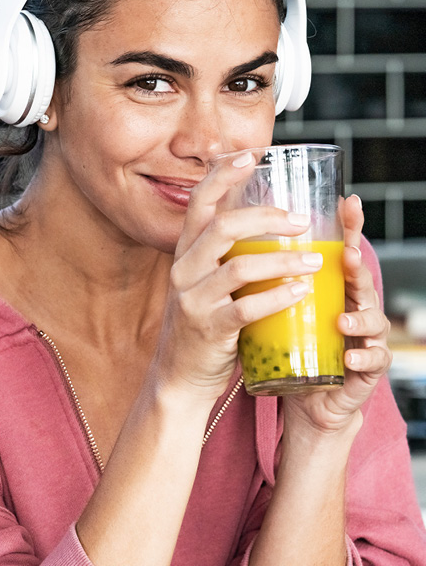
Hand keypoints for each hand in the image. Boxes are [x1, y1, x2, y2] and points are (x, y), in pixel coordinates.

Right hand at [155, 152, 325, 401]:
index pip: (198, 203)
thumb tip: (268, 225)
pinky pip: (246, 308)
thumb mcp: (202, 282)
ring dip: (283, 260)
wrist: (179, 376)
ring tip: (315, 259)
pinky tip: (301, 292)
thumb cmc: (202, 323)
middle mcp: (183, 270)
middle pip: (222, 227)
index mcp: (184, 253)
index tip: (250, 156)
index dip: (222, 176)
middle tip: (301, 221)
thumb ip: (224, 255)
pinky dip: (278, 297)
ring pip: (239, 267)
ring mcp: (193, 299)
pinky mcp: (208, 329)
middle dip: (266, 217)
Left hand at [282, 194, 391, 436]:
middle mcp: (350, 304)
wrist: (303, 395)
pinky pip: (370, 361)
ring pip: (371, 318)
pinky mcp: (364, 369)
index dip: (349, 227)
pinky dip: (361, 357)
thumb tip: (227, 232)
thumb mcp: (270, 303)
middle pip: (359, 277)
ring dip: (358, 316)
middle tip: (346, 256)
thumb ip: (262, 273)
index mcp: (329, 285)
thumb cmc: (287, 342)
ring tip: (342, 319)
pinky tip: (349, 356)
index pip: (340, 250)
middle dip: (355, 264)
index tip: (349, 202)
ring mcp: (361, 336)